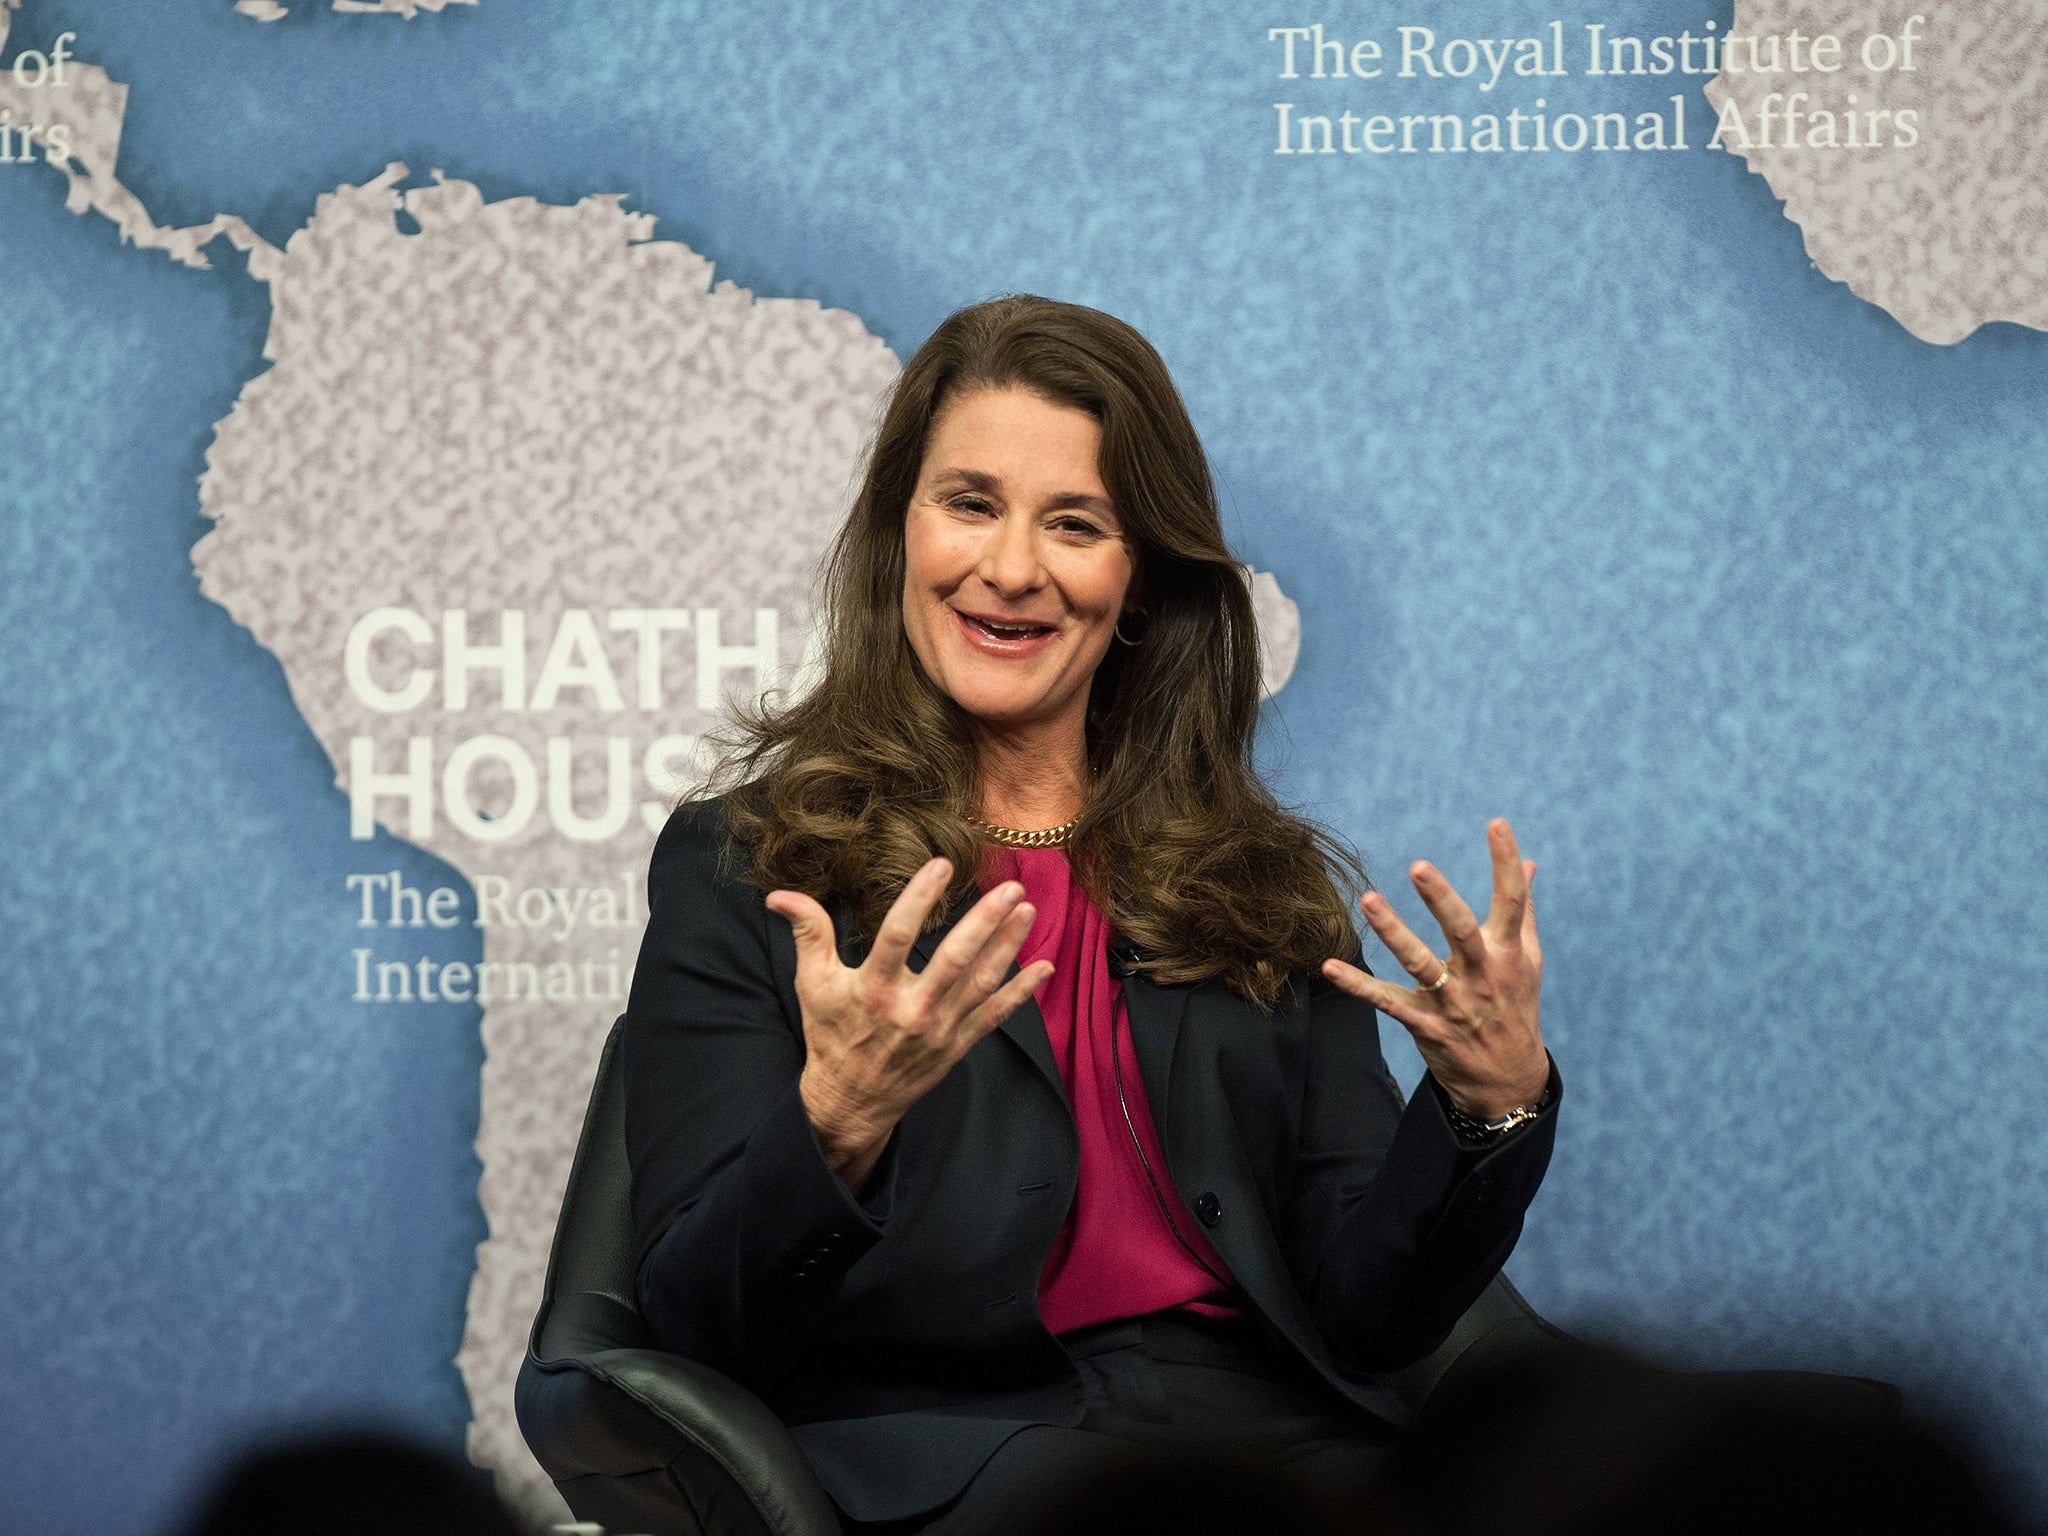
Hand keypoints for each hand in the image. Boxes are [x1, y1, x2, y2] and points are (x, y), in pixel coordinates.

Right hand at [766, 859, 1053, 1191]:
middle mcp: (910, 1010)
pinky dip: (1021, 993)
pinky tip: (1045, 966)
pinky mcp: (957, 1045)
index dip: (919, 897)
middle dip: (985, 922)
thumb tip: (779, 894)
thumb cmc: (831, 1036)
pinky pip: (994, 1016)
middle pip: (954, 960)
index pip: (897, 935)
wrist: (851, 1101)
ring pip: (981, 983)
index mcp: (872, 990)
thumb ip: (809, 934)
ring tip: (1027, 910)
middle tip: (1010, 888)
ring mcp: (939, 1030)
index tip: (942, 863)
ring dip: (1008, 947)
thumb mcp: (813, 985)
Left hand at [1321, 818, 1547, 1120]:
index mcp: (1509, 953)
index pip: (1512, 900)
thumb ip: (1523, 911)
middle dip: (1441, 899)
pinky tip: (1329, 967)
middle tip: (1419, 867)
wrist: (1508, 1080)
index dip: (1506, 861)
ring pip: (1420, 964)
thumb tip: (1530, 864)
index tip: (1496, 823)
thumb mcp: (1528, 961)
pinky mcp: (1425, 1025)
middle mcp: (1482, 974)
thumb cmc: (1515, 1007)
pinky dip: (1358, 986)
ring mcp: (1453, 1002)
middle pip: (1462, 931)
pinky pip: (1387, 1003)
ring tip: (1368, 899)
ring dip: (1393, 932)